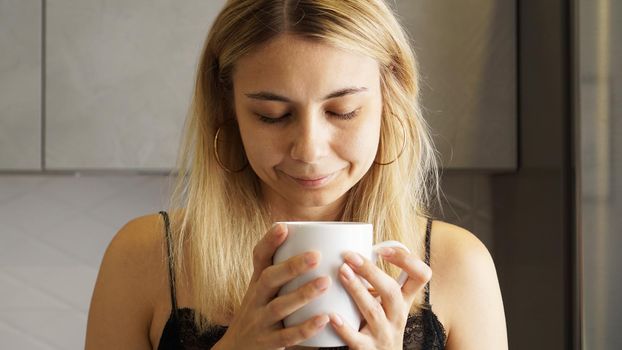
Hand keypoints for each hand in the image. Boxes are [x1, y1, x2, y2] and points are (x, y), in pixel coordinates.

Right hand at [215, 223, 331, 349]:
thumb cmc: (259, 314)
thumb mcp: (262, 292)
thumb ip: (282, 272)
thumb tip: (316, 244)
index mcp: (256, 283)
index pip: (258, 258)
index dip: (269, 242)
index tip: (283, 226)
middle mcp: (255, 300)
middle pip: (269, 279)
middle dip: (291, 266)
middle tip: (316, 255)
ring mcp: (260, 322)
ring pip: (279, 307)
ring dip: (302, 294)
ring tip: (325, 282)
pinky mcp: (267, 343)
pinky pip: (288, 336)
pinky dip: (306, 327)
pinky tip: (324, 318)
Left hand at [327, 247, 431, 349]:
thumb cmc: (376, 324)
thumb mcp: (384, 302)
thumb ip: (374, 280)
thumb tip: (347, 246)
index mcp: (404, 300)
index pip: (421, 275)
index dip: (406, 260)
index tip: (382, 250)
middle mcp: (397, 316)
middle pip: (392, 291)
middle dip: (371, 271)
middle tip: (350, 256)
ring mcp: (384, 334)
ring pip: (373, 311)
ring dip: (357, 290)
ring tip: (341, 272)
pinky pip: (356, 339)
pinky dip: (344, 327)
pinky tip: (332, 316)